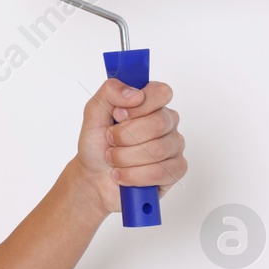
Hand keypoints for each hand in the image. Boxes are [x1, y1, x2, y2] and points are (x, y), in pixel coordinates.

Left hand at [70, 79, 186, 218]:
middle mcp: (166, 122)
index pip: (161, 93)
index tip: (118, 115)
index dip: (138, 106)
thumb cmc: (97, 144)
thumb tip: (135, 93)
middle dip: (125, 136)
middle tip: (110, 140)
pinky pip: (161, 171)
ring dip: (125, 157)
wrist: (93, 177)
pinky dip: (134, 175)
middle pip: (158, 123)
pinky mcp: (176, 170)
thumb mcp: (94, 112)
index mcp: (150, 103)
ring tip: (113, 159)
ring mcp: (174, 146)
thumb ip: (110, 92)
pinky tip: (122, 174)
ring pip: (157, 150)